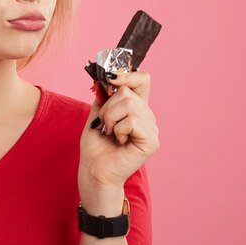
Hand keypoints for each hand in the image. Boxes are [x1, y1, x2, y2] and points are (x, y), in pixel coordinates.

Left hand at [78, 69, 159, 190]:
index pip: (143, 80)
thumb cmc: (95, 146)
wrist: (93, 169)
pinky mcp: (151, 141)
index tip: (111, 80)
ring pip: (129, 105)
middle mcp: (147, 117)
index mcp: (137, 109)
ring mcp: (152, 129)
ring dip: (111, 120)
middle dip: (108, 108)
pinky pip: (132, 121)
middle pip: (127, 92)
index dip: (128, 75)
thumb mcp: (97, 114)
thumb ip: (105, 96)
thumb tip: (108, 76)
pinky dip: (118, 130)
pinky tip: (119, 142)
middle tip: (105, 126)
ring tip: (111, 134)